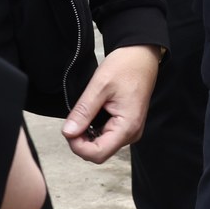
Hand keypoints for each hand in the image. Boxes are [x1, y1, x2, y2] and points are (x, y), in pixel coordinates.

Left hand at [62, 46, 160, 164]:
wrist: (141, 55)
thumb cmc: (127, 66)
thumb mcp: (100, 86)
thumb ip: (83, 111)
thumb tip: (68, 132)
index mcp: (127, 126)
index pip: (98, 153)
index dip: (78, 146)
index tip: (68, 130)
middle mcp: (131, 133)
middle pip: (99, 153)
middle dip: (81, 142)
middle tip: (73, 121)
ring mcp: (130, 130)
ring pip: (102, 146)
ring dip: (87, 136)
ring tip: (83, 115)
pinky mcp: (127, 125)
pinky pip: (107, 137)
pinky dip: (95, 130)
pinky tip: (91, 116)